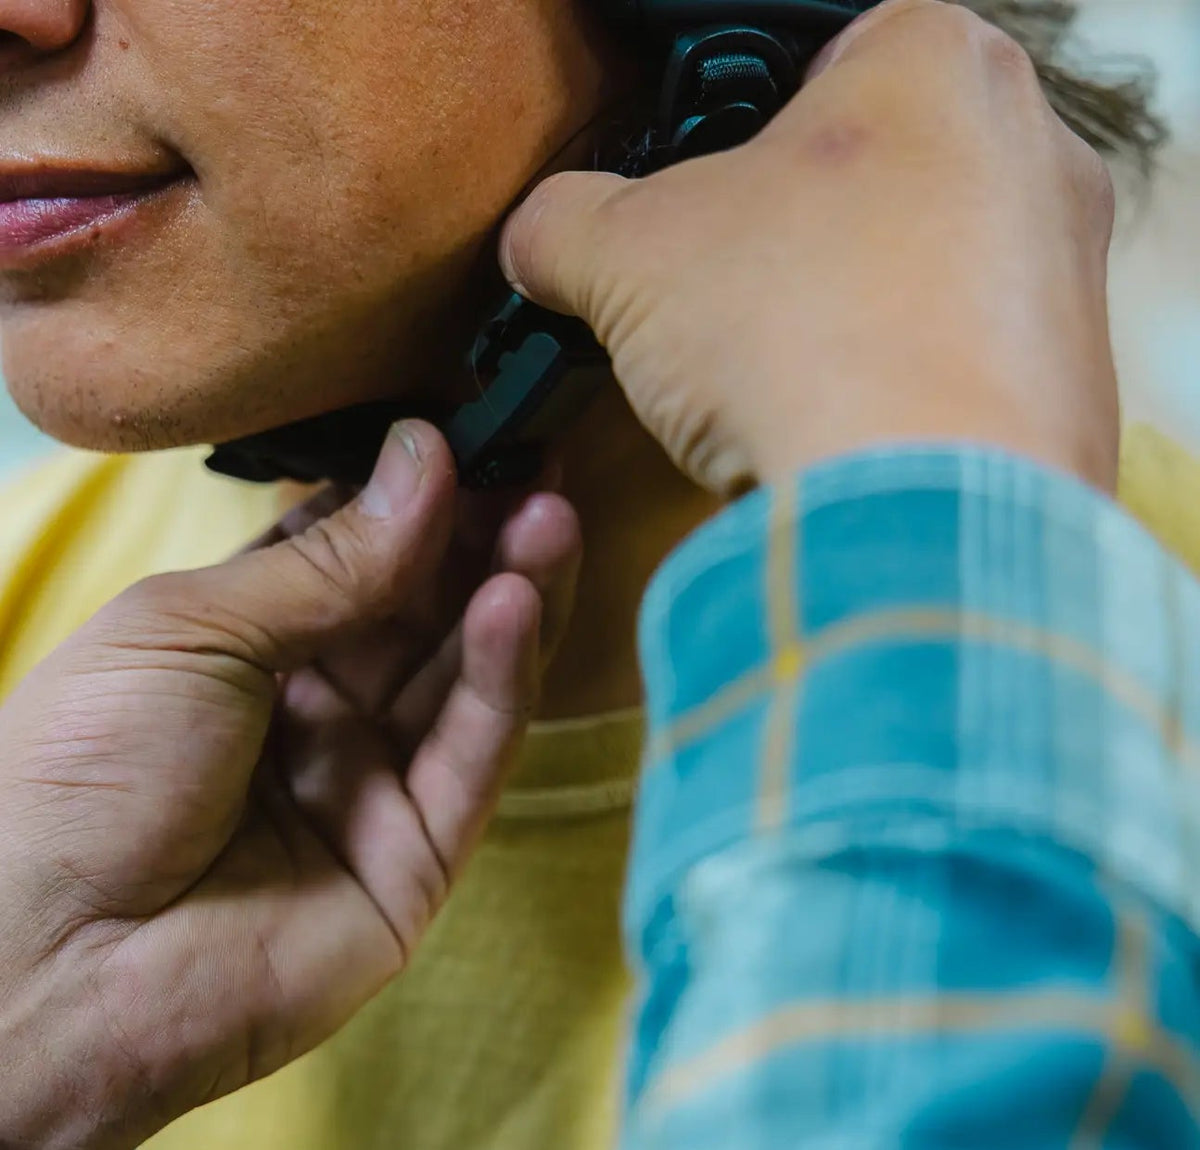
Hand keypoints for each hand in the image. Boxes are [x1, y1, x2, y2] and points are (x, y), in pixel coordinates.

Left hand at [0, 422, 579, 1148]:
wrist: (49, 965)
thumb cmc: (85, 767)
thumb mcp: (191, 629)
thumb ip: (327, 558)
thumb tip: (424, 454)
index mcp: (254, 643)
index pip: (360, 554)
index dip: (416, 497)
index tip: (472, 433)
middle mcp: (325, 705)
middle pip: (427, 610)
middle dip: (481, 536)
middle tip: (535, 467)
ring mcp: (378, 780)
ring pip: (466, 674)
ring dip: (511, 590)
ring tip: (546, 516)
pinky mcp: (422, 854)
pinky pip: (471, 754)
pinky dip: (500, 676)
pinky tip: (513, 602)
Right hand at [500, 0, 1119, 494]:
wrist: (914, 511)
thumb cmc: (803, 338)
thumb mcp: (628, 256)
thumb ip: (567, 222)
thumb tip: (543, 239)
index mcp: (933, 62)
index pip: (826, 53)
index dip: (747, 124)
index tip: (712, 191)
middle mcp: (1032, 148)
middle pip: (882, 169)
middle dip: (802, 231)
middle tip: (738, 292)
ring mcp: (1069, 270)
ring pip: (931, 270)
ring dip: (854, 314)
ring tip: (786, 375)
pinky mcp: (1077, 382)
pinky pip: (969, 363)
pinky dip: (906, 390)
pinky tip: (847, 429)